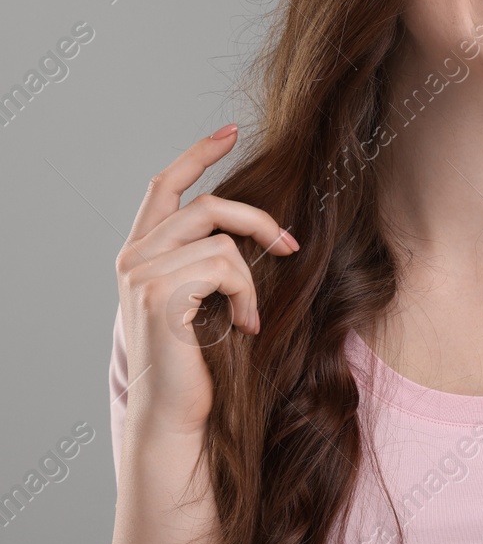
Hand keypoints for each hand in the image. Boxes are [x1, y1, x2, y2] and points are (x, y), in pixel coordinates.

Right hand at [114, 125, 299, 436]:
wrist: (176, 413)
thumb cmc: (198, 359)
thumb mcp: (202, 298)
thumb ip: (208, 258)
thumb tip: (257, 227)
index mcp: (141, 252)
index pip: (163, 186)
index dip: (197, 154)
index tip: (230, 131)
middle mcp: (132, 258)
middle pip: (206, 205)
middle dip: (257, 220)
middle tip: (290, 245)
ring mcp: (140, 274)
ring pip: (222, 241)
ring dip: (251, 278)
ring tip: (249, 315)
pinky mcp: (158, 294)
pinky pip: (224, 268)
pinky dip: (246, 295)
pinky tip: (244, 326)